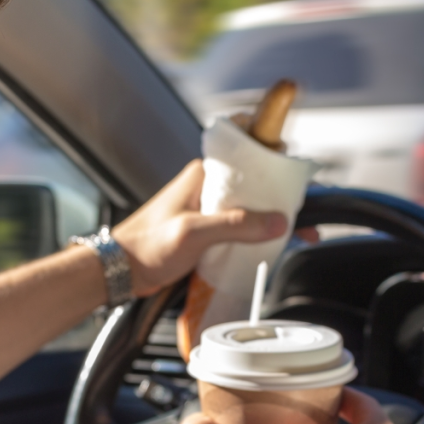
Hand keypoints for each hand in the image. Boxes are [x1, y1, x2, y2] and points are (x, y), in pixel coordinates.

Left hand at [112, 159, 287, 296]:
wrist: (121, 270)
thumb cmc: (144, 245)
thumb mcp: (194, 233)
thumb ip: (236, 226)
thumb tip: (276, 222)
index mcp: (203, 175)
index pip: (246, 153)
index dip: (274, 158)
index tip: (296, 173)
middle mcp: (207, 187)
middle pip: (255, 184)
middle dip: (281, 197)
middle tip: (303, 212)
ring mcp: (207, 209)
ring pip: (249, 207)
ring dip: (269, 218)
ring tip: (293, 231)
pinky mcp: (207, 229)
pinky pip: (239, 226)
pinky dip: (255, 234)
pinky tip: (266, 246)